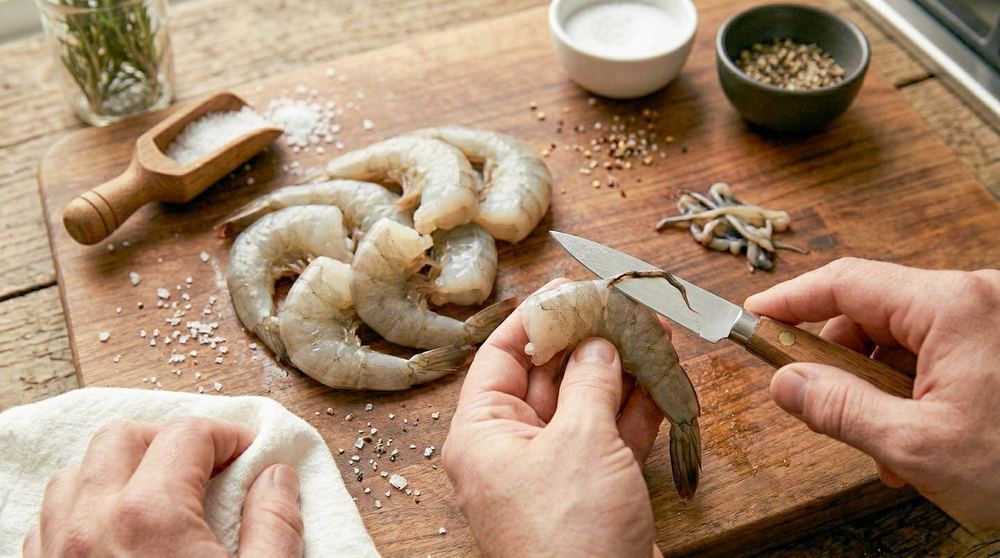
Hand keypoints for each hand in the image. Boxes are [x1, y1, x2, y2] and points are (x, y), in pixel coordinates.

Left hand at [22, 417, 303, 556]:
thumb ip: (275, 526)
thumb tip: (276, 478)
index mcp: (149, 517)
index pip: (188, 435)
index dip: (227, 435)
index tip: (246, 453)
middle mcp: (88, 525)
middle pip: (122, 437)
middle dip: (167, 440)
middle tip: (203, 467)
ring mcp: (54, 554)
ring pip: (75, 474)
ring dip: (119, 471)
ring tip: (158, 496)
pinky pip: (47, 521)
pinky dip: (82, 511)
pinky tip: (116, 535)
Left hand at [443, 280, 667, 557]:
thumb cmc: (570, 536)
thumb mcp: (579, 443)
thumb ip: (590, 382)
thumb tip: (597, 340)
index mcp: (483, 434)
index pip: (502, 357)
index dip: (537, 318)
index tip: (571, 287)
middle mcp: (512, 449)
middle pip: (550, 376)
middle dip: (590, 339)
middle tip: (625, 304)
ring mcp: (554, 472)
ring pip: (586, 404)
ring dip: (621, 369)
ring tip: (655, 328)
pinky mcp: (591, 491)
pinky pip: (610, 437)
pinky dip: (637, 409)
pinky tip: (663, 375)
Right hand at [745, 258, 999, 532]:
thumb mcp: (918, 447)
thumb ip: (840, 409)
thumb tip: (786, 383)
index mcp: (954, 306)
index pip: (847, 282)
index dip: (792, 300)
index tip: (754, 318)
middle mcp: (977, 298)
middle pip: (874, 310)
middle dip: (840, 359)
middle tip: (817, 403)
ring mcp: (994, 320)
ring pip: (905, 337)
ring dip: (878, 386)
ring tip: (883, 446)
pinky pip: (939, 353)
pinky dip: (914, 391)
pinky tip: (916, 441)